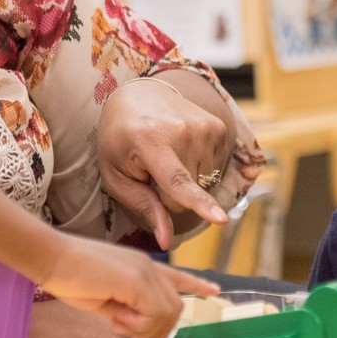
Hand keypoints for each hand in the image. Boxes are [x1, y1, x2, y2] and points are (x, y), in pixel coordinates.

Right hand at [33, 231, 217, 337]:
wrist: (50, 257)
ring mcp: (145, 272)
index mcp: (141, 268)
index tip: (214, 290)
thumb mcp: (103, 299)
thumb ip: (124, 310)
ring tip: (117, 322)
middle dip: (155, 329)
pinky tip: (116, 318)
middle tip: (122, 327)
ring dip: (145, 329)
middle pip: (175, 308)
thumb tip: (135, 327)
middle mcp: (149, 267)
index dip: (197, 284)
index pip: (177, 276)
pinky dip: (138, 325)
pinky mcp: (137, 280)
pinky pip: (154, 314)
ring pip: (168, 314)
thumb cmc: (68, 276)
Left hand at [98, 73, 231, 247]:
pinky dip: (197, 169)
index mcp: (150, 140)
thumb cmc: (120, 140)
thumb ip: (143, 207)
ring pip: (202, 186)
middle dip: (167, 193)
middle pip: (185, 195)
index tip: (220, 220)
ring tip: (166, 155)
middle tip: (150, 168)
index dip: (198, 203)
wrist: (139, 96)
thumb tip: (166, 241)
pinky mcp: (219, 128)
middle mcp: (183, 131)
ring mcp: (205, 127)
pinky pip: (214, 172)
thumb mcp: (116, 175)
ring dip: (185, 180)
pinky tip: (181, 151)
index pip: (177, 180)